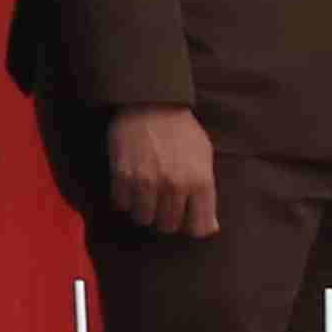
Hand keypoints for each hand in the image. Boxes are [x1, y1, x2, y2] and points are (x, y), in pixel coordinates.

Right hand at [105, 106, 222, 239]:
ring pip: (144, 219)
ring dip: (144, 211)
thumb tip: (209, 227)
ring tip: (145, 196)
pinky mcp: (122, 175)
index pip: (198, 228)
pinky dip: (124, 200)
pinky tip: (130, 187)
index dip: (191, 226)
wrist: (150, 103)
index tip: (185, 217)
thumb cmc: (181, 130)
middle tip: (163, 204)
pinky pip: (121, 204)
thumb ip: (207, 194)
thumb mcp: (204, 158)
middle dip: (166, 218)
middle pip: (169, 226)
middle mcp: (175, 186)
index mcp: (200, 182)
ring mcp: (147, 182)